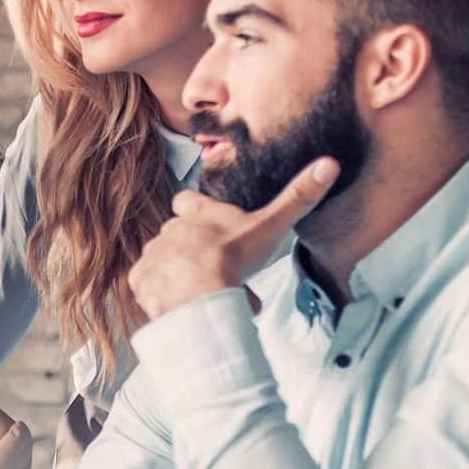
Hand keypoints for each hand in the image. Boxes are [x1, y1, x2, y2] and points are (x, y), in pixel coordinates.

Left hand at [128, 158, 338, 318]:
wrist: (199, 297)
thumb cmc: (234, 259)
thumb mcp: (271, 226)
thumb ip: (298, 198)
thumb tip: (329, 164)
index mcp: (196, 214)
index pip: (186, 201)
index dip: (194, 211)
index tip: (209, 224)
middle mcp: (170, 230)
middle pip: (179, 239)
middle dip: (194, 254)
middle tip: (218, 273)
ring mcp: (152, 255)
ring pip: (166, 264)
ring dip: (181, 277)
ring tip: (206, 295)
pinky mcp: (140, 280)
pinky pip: (149, 286)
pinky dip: (164, 295)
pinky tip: (184, 304)